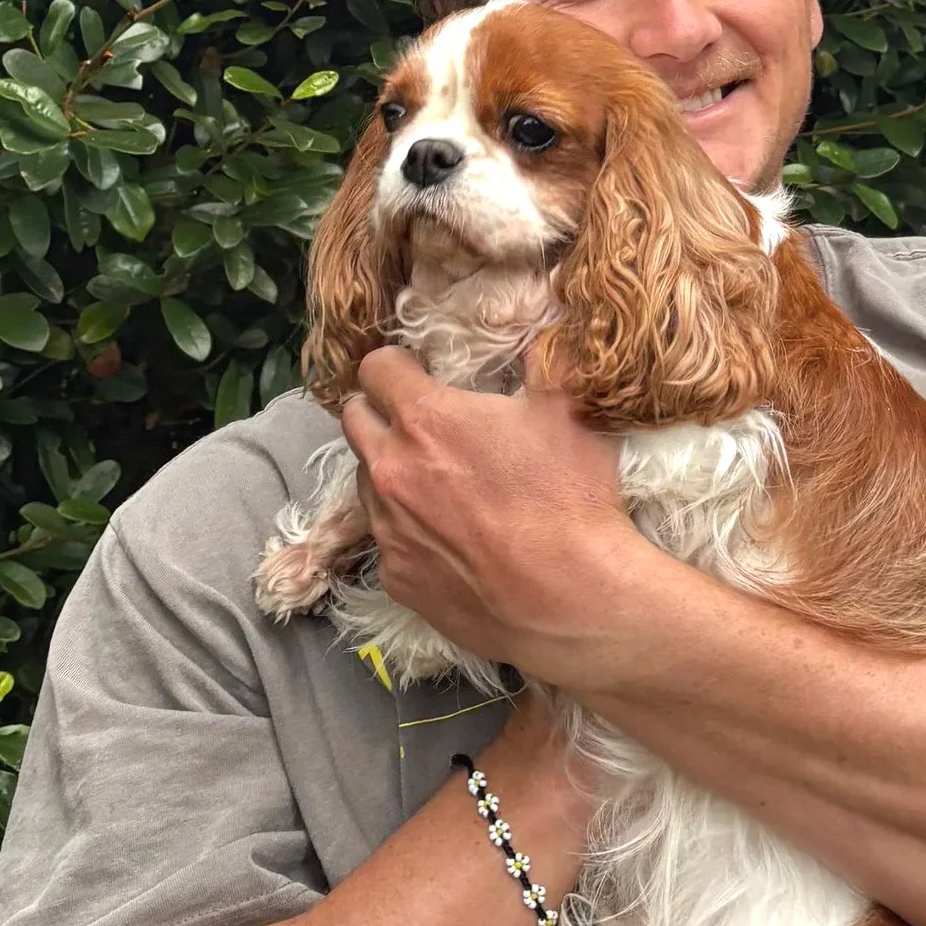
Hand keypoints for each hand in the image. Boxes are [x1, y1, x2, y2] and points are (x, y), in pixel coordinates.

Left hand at [339, 346, 655, 679]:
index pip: (375, 367)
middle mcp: (390, 470)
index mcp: (425, 419)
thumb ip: (540, 356)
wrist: (572, 599)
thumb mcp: (567, 407)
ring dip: (391, 472)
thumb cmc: (569, 498)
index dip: (398, 363)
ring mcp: (388, 530)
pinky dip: (408, 530)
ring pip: (365, 482)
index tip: (420, 370)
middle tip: (422, 421)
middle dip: (379, 410)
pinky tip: (450, 539)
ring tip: (439, 484)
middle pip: (354, 419)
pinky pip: (387, 541)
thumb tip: (538, 325)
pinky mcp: (397, 579)